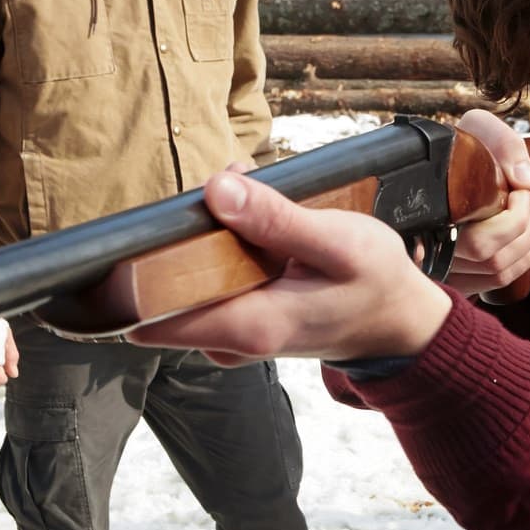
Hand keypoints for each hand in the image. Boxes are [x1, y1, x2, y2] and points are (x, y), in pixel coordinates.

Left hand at [126, 170, 453, 364]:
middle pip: (161, 293)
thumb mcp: (338, 242)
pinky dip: (223, 251)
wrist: (400, 321)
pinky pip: (209, 285)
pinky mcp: (242, 322)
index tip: (145, 229)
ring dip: (205, 239)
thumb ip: (277, 220)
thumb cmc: (375, 282)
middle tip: (226, 190)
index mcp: (247, 326)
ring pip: (186, 285)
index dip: (130, 275)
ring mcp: (234, 335)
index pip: (149, 317)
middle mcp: (230, 339)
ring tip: (249, 198)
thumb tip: (217, 192)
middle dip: (181, 237)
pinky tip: (259, 223)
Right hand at [444, 109, 529, 296]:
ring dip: (528, 245)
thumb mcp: (478, 127)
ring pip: (496, 274)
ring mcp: (440, 268)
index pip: (478, 243)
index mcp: (430, 216)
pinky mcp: (453, 275)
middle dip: (526, 229)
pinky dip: (520, 261)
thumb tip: (525, 182)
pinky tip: (525, 235)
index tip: (519, 192)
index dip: (512, 222)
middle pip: (492, 261)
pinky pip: (494, 282)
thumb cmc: (458, 144)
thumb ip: (504, 144)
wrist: (438, 158)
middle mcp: (428, 252)